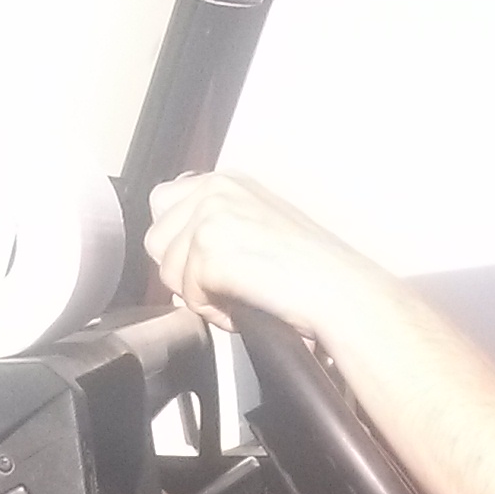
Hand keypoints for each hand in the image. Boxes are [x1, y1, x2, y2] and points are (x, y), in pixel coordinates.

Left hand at [144, 170, 345, 336]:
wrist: (338, 290)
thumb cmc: (313, 273)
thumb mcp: (257, 230)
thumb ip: (214, 230)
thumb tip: (174, 261)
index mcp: (226, 182)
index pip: (163, 205)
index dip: (178, 245)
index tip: (208, 267)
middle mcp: (214, 189)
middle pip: (156, 239)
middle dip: (183, 273)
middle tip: (226, 288)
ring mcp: (209, 215)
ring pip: (167, 270)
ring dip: (200, 296)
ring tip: (241, 297)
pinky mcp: (208, 247)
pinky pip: (187, 294)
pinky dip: (214, 312)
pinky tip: (245, 306)